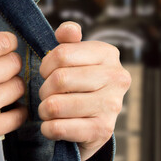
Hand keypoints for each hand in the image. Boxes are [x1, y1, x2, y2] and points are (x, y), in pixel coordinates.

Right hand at [0, 32, 28, 160]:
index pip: (0, 42)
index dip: (5, 44)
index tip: (5, 48)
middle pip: (13, 63)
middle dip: (9, 65)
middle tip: (1, 71)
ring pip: (18, 87)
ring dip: (11, 88)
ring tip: (1, 91)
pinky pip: (17, 117)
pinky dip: (15, 113)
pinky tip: (5, 112)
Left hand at [38, 22, 130, 160]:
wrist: (93, 126)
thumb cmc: (79, 86)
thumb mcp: (75, 59)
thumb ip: (69, 41)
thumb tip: (67, 30)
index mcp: (108, 54)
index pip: (61, 54)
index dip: (45, 66)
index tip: (47, 74)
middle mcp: (117, 77)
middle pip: (59, 79)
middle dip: (43, 90)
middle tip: (47, 95)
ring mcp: (112, 106)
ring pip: (55, 105)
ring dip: (44, 110)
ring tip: (50, 111)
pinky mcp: (103, 130)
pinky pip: (58, 127)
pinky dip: (48, 128)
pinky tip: (53, 125)